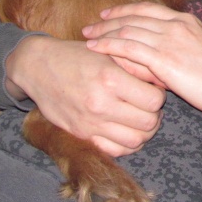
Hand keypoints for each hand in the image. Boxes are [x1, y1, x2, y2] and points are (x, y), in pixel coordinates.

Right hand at [6, 35, 165, 156]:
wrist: (38, 67)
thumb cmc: (78, 55)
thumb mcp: (109, 51)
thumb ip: (137, 66)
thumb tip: (163, 79)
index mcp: (111, 79)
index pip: (154, 100)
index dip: (159, 95)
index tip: (153, 89)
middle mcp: (101, 104)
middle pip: (148, 123)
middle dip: (155, 115)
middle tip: (149, 106)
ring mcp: (90, 123)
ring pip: (135, 141)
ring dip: (144, 132)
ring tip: (140, 118)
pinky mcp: (80, 135)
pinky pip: (114, 151)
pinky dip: (126, 144)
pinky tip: (125, 130)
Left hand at [83, 2, 201, 136]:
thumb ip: (183, 45)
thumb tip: (165, 49)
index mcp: (188, 21)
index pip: (148, 10)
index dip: (125, 11)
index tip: (108, 15)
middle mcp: (178, 25)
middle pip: (134, 17)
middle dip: (109, 21)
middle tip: (90, 26)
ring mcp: (171, 39)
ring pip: (128, 30)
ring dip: (104, 32)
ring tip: (87, 37)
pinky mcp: (164, 58)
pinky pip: (128, 47)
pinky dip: (108, 45)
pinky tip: (95, 48)